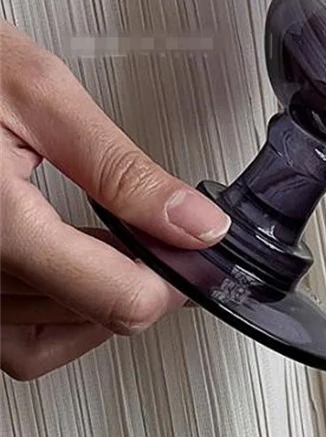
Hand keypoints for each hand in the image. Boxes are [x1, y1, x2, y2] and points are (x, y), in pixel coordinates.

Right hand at [0, 21, 230, 379]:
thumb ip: (122, 169)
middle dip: (143, 281)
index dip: (172, 277)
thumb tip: (190, 220)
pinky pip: (6, 336)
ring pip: (45, 338)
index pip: (114, 297)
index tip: (195, 248)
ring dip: (100, 301)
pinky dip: (55, 314)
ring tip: (128, 247)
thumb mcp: (43, 98)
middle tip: (172, 240)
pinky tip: (78, 269)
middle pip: (88, 318)